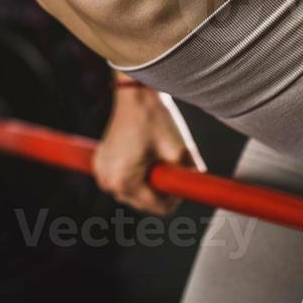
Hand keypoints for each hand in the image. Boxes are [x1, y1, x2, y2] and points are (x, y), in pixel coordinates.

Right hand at [91, 85, 204, 215]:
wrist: (135, 93)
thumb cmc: (154, 118)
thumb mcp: (180, 150)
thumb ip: (190, 177)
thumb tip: (201, 191)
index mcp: (124, 182)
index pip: (159, 208)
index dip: (176, 196)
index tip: (182, 175)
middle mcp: (108, 182)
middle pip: (145, 203)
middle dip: (161, 188)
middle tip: (170, 162)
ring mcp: (101, 173)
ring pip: (135, 192)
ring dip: (149, 181)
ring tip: (156, 155)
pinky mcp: (101, 164)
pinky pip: (124, 179)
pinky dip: (137, 173)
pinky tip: (143, 153)